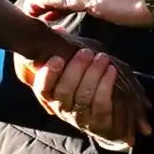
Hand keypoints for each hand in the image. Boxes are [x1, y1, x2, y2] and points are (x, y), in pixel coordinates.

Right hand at [14, 47, 152, 145]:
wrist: (106, 119)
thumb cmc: (85, 87)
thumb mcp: (72, 70)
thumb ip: (62, 52)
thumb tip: (58, 30)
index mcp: (51, 96)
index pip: (42, 88)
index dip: (48, 75)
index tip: (57, 58)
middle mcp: (62, 109)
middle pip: (64, 91)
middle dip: (76, 69)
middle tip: (86, 52)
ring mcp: (80, 118)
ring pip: (83, 96)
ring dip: (93, 74)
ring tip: (102, 57)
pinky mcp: (99, 123)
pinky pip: (101, 104)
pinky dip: (106, 85)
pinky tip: (110, 70)